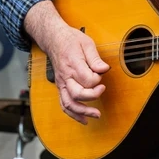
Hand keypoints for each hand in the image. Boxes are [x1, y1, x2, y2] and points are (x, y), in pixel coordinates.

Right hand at [29, 7, 108, 124]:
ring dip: (82, 112)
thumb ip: (95, 58)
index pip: (87, 79)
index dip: (97, 80)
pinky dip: (73, 114)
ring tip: (95, 115)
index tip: (101, 74)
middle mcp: (65, 76)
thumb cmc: (71, 40)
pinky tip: (83, 119)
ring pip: (68, 103)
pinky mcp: (60, 87)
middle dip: (92, 96)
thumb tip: (104, 69)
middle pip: (77, 94)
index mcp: (73, 63)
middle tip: (102, 91)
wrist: (53, 39)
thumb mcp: (86, 43)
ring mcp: (61, 83)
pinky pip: (64, 104)